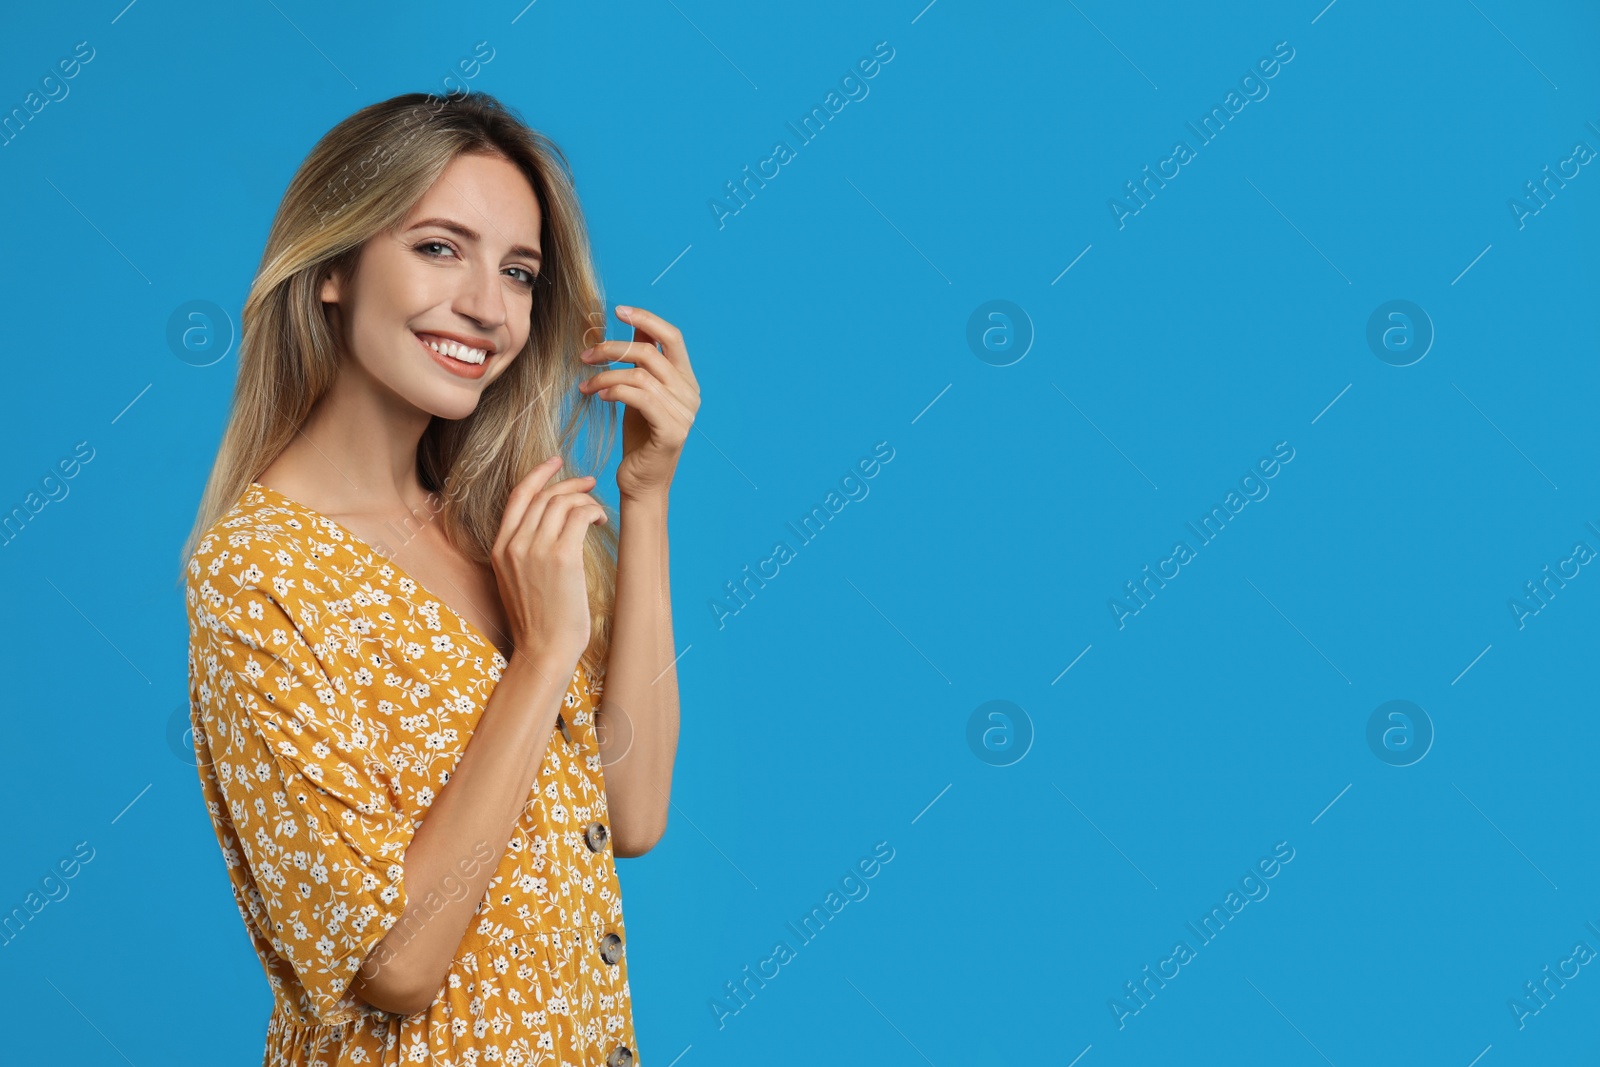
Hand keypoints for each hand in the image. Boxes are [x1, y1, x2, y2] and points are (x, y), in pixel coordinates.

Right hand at [490, 456, 607, 670]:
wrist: (543, 650)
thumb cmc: (538, 622)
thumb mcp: (518, 580)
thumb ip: (524, 552)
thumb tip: (550, 528)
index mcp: (499, 547)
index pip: (518, 496)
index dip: (538, 473)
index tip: (556, 461)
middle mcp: (513, 544)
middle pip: (544, 495)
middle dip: (570, 484)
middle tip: (590, 483)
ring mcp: (535, 550)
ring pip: (563, 502)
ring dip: (586, 500)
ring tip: (598, 513)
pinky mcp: (561, 557)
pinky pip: (580, 515)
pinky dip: (593, 512)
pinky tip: (601, 523)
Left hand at [577, 305, 699, 500]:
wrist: (643, 482)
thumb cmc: (639, 439)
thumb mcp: (640, 394)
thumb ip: (643, 365)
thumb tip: (635, 330)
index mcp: (685, 380)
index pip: (672, 337)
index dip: (647, 320)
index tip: (618, 311)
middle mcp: (690, 393)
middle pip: (650, 353)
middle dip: (612, 349)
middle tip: (585, 355)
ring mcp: (684, 412)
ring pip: (640, 375)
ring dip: (605, 374)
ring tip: (585, 383)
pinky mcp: (671, 430)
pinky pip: (640, 397)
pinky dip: (614, 391)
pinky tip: (598, 395)